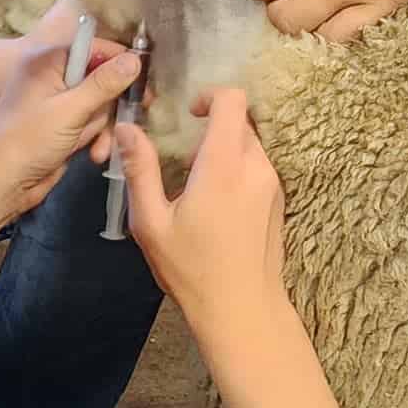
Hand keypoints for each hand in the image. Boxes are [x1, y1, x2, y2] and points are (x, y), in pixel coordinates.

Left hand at [22, 0, 138, 165]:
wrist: (1, 183)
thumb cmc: (29, 140)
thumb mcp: (70, 109)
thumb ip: (104, 83)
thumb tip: (136, 58)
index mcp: (48, 60)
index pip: (94, 46)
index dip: (121, 61)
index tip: (144, 80)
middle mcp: (53, 75)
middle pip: (101, 77)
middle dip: (112, 102)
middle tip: (135, 113)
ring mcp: (58, 102)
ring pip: (100, 104)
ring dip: (104, 126)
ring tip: (99, 145)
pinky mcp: (62, 125)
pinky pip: (92, 123)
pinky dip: (96, 137)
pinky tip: (95, 154)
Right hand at [117, 89, 287, 326]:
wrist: (243, 310)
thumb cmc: (192, 269)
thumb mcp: (152, 222)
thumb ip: (140, 170)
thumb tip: (128, 129)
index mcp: (224, 165)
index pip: (232, 101)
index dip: (210, 96)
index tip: (189, 115)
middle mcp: (256, 167)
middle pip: (240, 122)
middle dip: (212, 130)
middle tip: (185, 163)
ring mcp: (272, 185)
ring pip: (251, 146)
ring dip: (225, 152)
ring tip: (199, 189)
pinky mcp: (278, 202)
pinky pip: (259, 169)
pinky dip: (239, 172)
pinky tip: (218, 208)